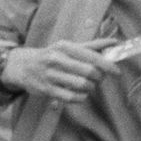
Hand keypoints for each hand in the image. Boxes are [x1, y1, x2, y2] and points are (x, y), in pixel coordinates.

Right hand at [3, 40, 119, 104]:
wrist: (23, 66)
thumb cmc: (52, 55)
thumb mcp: (68, 46)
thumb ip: (92, 45)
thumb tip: (115, 42)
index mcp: (65, 46)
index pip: (92, 56)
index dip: (107, 65)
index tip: (117, 71)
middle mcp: (57, 59)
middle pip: (89, 71)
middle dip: (99, 77)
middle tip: (100, 78)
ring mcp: (51, 76)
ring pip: (81, 85)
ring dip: (91, 87)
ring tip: (90, 85)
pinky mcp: (47, 90)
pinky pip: (71, 97)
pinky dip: (81, 97)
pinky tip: (81, 93)